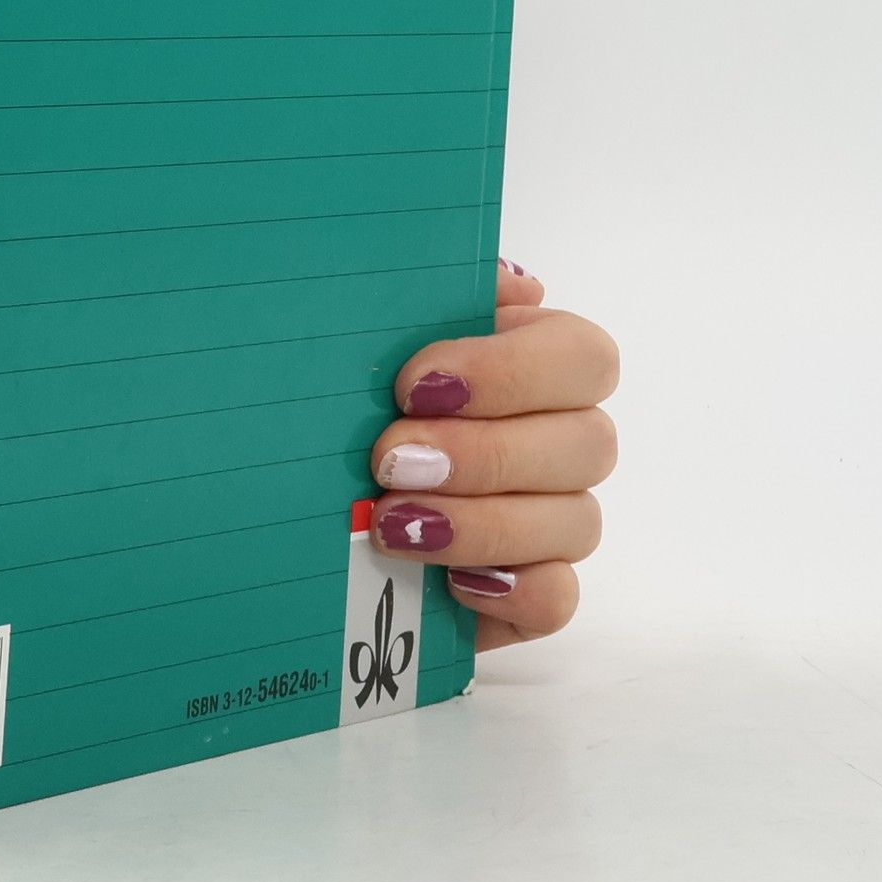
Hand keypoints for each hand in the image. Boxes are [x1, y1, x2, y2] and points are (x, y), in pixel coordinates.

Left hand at [368, 260, 617, 651]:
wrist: (292, 495)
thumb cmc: (351, 401)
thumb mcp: (374, 337)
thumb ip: (433, 296)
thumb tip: (512, 281)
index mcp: (538, 362)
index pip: (582, 356)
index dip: (510, 371)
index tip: (416, 384)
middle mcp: (561, 438)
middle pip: (589, 444)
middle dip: (484, 453)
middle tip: (390, 459)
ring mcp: (554, 521)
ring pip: (575, 522)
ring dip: (481, 523)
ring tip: (393, 523)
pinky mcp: (531, 592)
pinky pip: (558, 600)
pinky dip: (510, 590)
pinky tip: (448, 581)